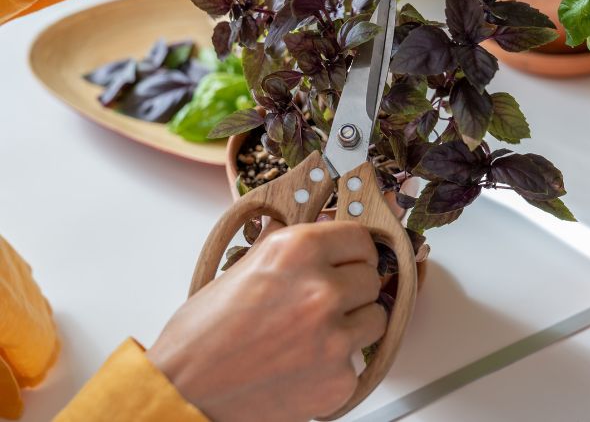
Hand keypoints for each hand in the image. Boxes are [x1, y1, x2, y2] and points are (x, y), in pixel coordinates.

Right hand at [147, 221, 385, 421]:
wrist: (186, 389)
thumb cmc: (204, 332)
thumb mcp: (246, 264)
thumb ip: (289, 246)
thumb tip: (318, 229)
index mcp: (298, 250)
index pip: (360, 237)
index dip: (354, 249)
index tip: (351, 258)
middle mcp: (321, 288)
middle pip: (371, 277)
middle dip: (353, 286)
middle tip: (327, 298)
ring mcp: (334, 337)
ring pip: (375, 317)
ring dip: (354, 322)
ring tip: (318, 331)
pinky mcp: (338, 379)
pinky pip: (358, 360)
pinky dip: (338, 363)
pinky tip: (306, 362)